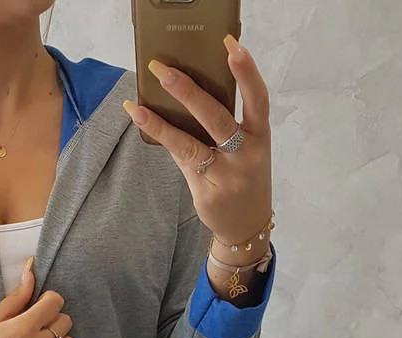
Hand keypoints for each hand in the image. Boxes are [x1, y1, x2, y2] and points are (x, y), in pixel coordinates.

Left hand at [123, 35, 271, 258]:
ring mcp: (226, 176)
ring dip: (164, 119)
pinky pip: (180, 158)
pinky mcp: (206, 191)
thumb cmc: (245, 179)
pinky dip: (160, 136)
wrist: (246, 228)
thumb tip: (188, 94)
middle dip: (190, 91)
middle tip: (165, 70)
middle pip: (217, 117)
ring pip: (191, 142)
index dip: (247, 72)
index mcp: (260, 138)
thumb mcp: (247, 151)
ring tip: (141, 101)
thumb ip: (226, 127)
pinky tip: (141, 119)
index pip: (258, 99)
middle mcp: (246, 155)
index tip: (231, 46)